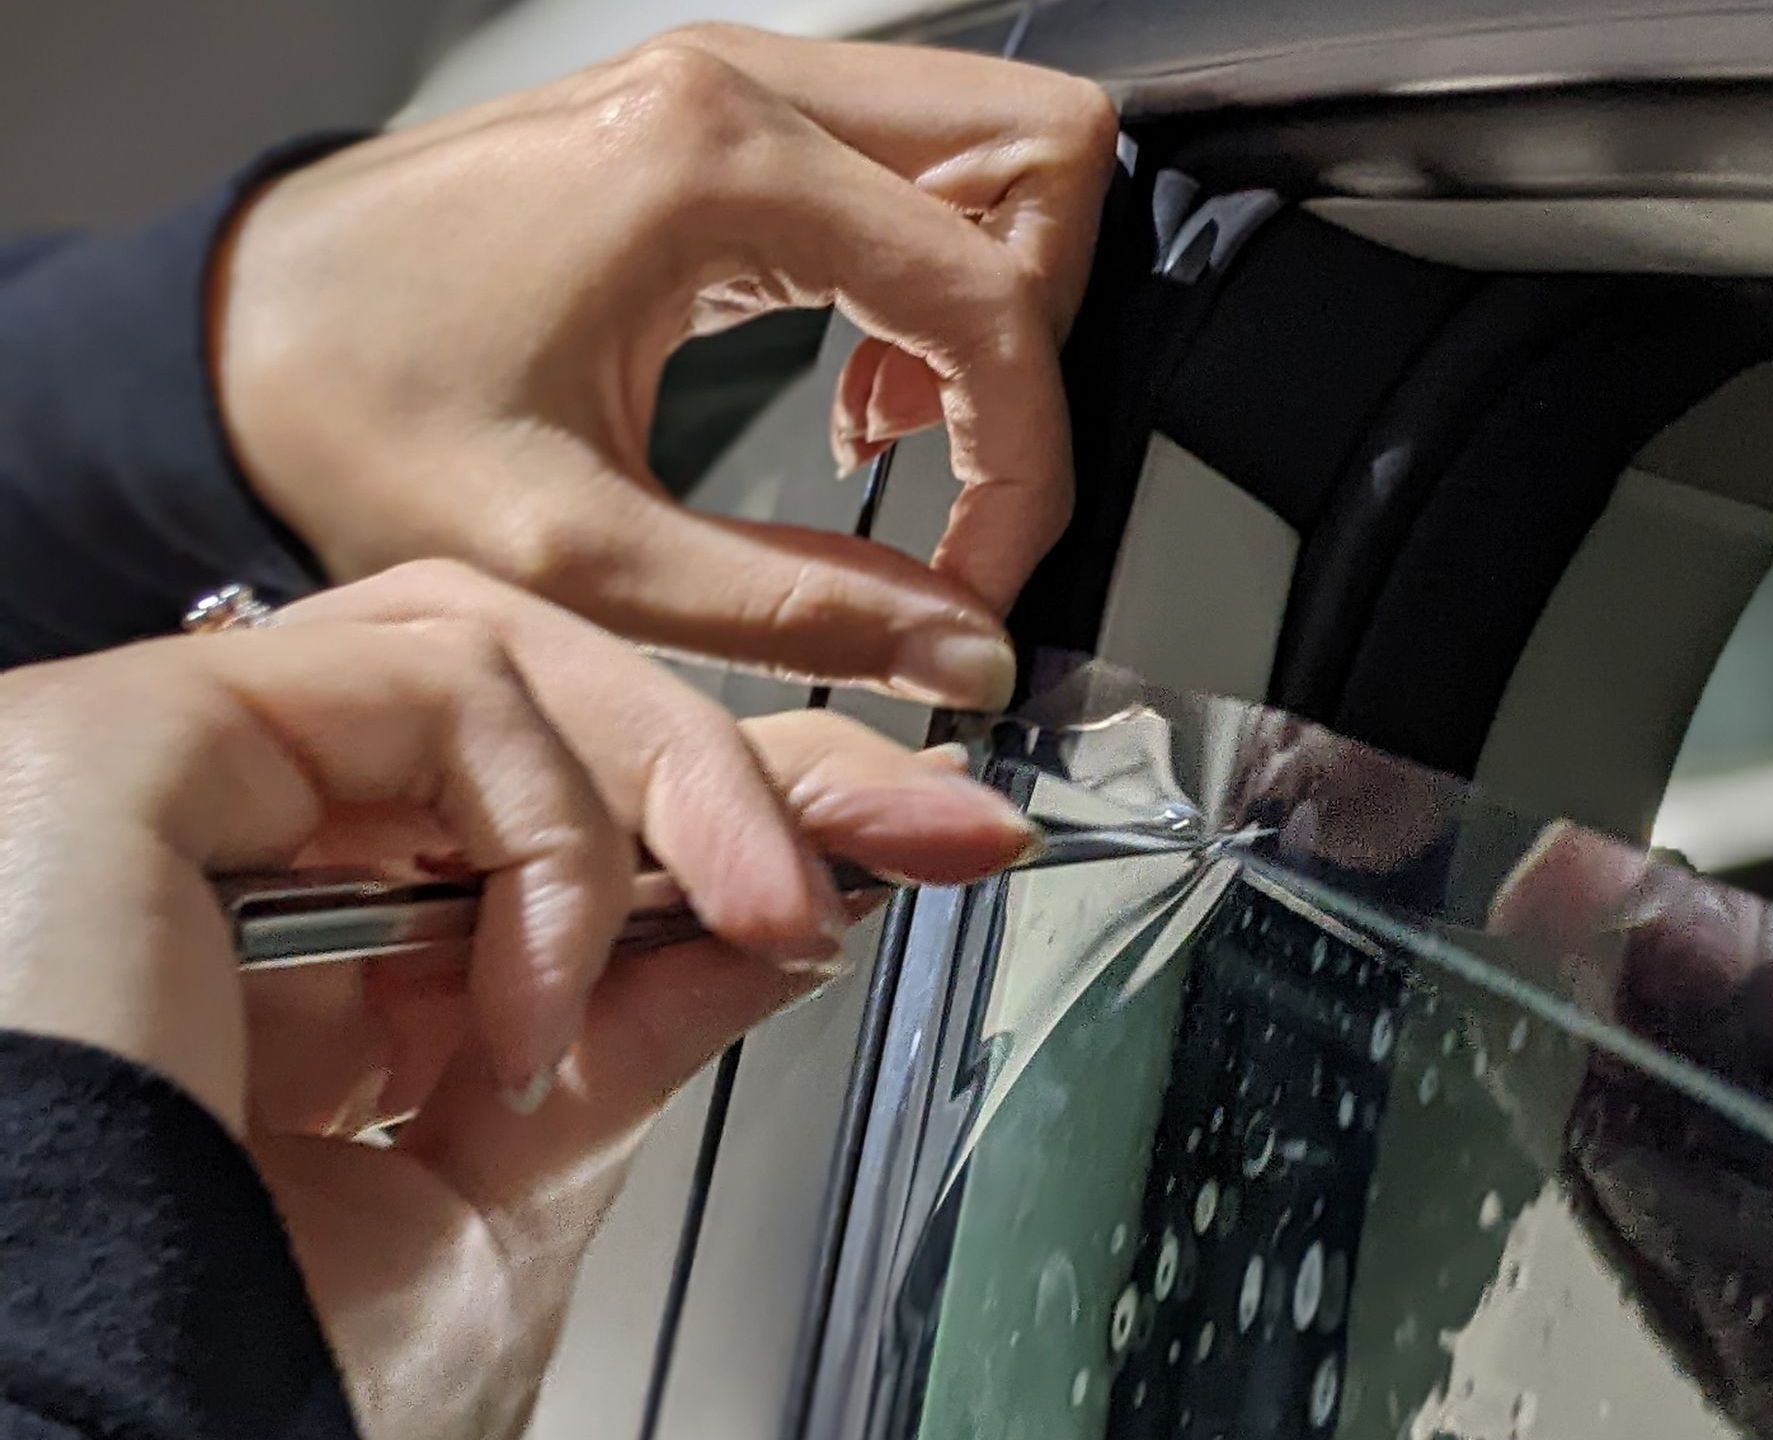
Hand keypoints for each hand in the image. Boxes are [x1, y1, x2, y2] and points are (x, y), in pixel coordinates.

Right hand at [0, 561, 1034, 1439]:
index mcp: (300, 959)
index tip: (913, 829)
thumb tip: (762, 927)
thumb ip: (622, 1036)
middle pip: (529, 697)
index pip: (537, 808)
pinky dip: (548, 828)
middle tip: (916, 829)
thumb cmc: (213, 1371)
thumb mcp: (492, 1200)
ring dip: (684, 779)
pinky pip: (434, 683)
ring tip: (766, 914)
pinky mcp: (144, 735)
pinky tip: (532, 995)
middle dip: (753, 759)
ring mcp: (186, 777)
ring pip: (496, 651)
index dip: (731, 801)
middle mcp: (237, 849)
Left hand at [212, 25, 1115, 708]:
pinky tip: (846, 393)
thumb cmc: (351, 422)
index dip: (1023, 459)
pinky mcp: (715, 131)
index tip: (981, 577)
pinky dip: (918, 288)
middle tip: (958, 469)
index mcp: (713, 168)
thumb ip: (803, 607)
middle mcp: (738, 93)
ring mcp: (730, 96)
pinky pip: (902, 177)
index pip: (993, 293)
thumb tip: (962, 647)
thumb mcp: (585, 558)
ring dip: (982, 307)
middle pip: (1038, 152)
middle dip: (1036, 339)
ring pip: (986, 152)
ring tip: (888, 431)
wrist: (231, 353)